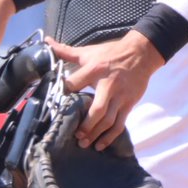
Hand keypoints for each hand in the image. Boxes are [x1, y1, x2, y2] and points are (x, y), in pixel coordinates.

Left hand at [47, 30, 164, 150]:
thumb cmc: (111, 53)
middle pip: (98, 110)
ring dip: (96, 134)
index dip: (65, 92)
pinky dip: (110, 137)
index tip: (56, 104)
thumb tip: (46, 42)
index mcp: (95, 69)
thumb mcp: (88, 51)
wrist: (141, 54)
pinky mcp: (129, 104)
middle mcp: (109, 85)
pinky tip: (100, 145)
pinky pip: (120, 124)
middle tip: (75, 135)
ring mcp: (121, 96)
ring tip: (84, 143)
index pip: (75, 83)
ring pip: (109, 120)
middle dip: (86, 125)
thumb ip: (66, 51)